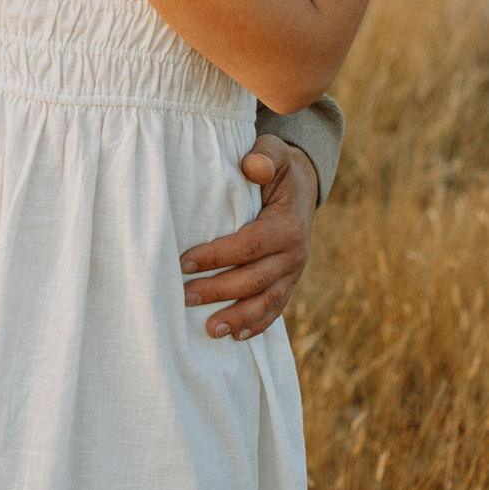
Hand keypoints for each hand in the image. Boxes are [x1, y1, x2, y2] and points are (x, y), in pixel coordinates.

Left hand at [178, 136, 316, 340]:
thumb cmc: (279, 168)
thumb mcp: (275, 154)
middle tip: (183, 297)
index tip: (184, 263)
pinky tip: (236, 336)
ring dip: (238, 317)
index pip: (248, 245)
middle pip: (253, 279)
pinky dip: (257, 324)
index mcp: (287, 225)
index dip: (216, 256)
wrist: (304, 185)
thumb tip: (251, 166)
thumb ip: (264, 156)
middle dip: (218, 291)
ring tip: (210, 330)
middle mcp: (295, 253)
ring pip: (266, 301)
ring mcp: (294, 272)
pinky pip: (276, 308)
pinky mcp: (290, 282)